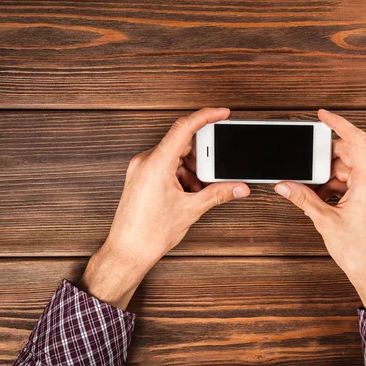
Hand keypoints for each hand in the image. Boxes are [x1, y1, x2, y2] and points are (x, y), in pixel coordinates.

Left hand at [80, 108, 249, 308]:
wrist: (126, 251)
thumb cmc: (149, 233)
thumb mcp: (190, 210)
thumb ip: (218, 194)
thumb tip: (238, 187)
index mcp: (156, 164)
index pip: (183, 128)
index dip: (205, 116)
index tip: (222, 113)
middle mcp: (145, 162)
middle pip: (181, 143)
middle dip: (202, 156)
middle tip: (215, 171)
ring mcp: (140, 169)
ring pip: (174, 155)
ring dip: (191, 168)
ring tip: (199, 190)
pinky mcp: (140, 176)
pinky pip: (164, 165)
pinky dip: (180, 174)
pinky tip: (188, 192)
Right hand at [274, 109, 365, 308]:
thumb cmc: (359, 251)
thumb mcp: (325, 220)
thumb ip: (303, 198)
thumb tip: (284, 185)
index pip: (356, 140)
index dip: (338, 123)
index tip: (323, 115)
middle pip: (350, 153)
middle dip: (326, 158)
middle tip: (307, 167)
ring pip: (349, 167)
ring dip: (329, 175)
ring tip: (313, 190)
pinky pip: (353, 180)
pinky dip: (336, 184)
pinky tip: (323, 197)